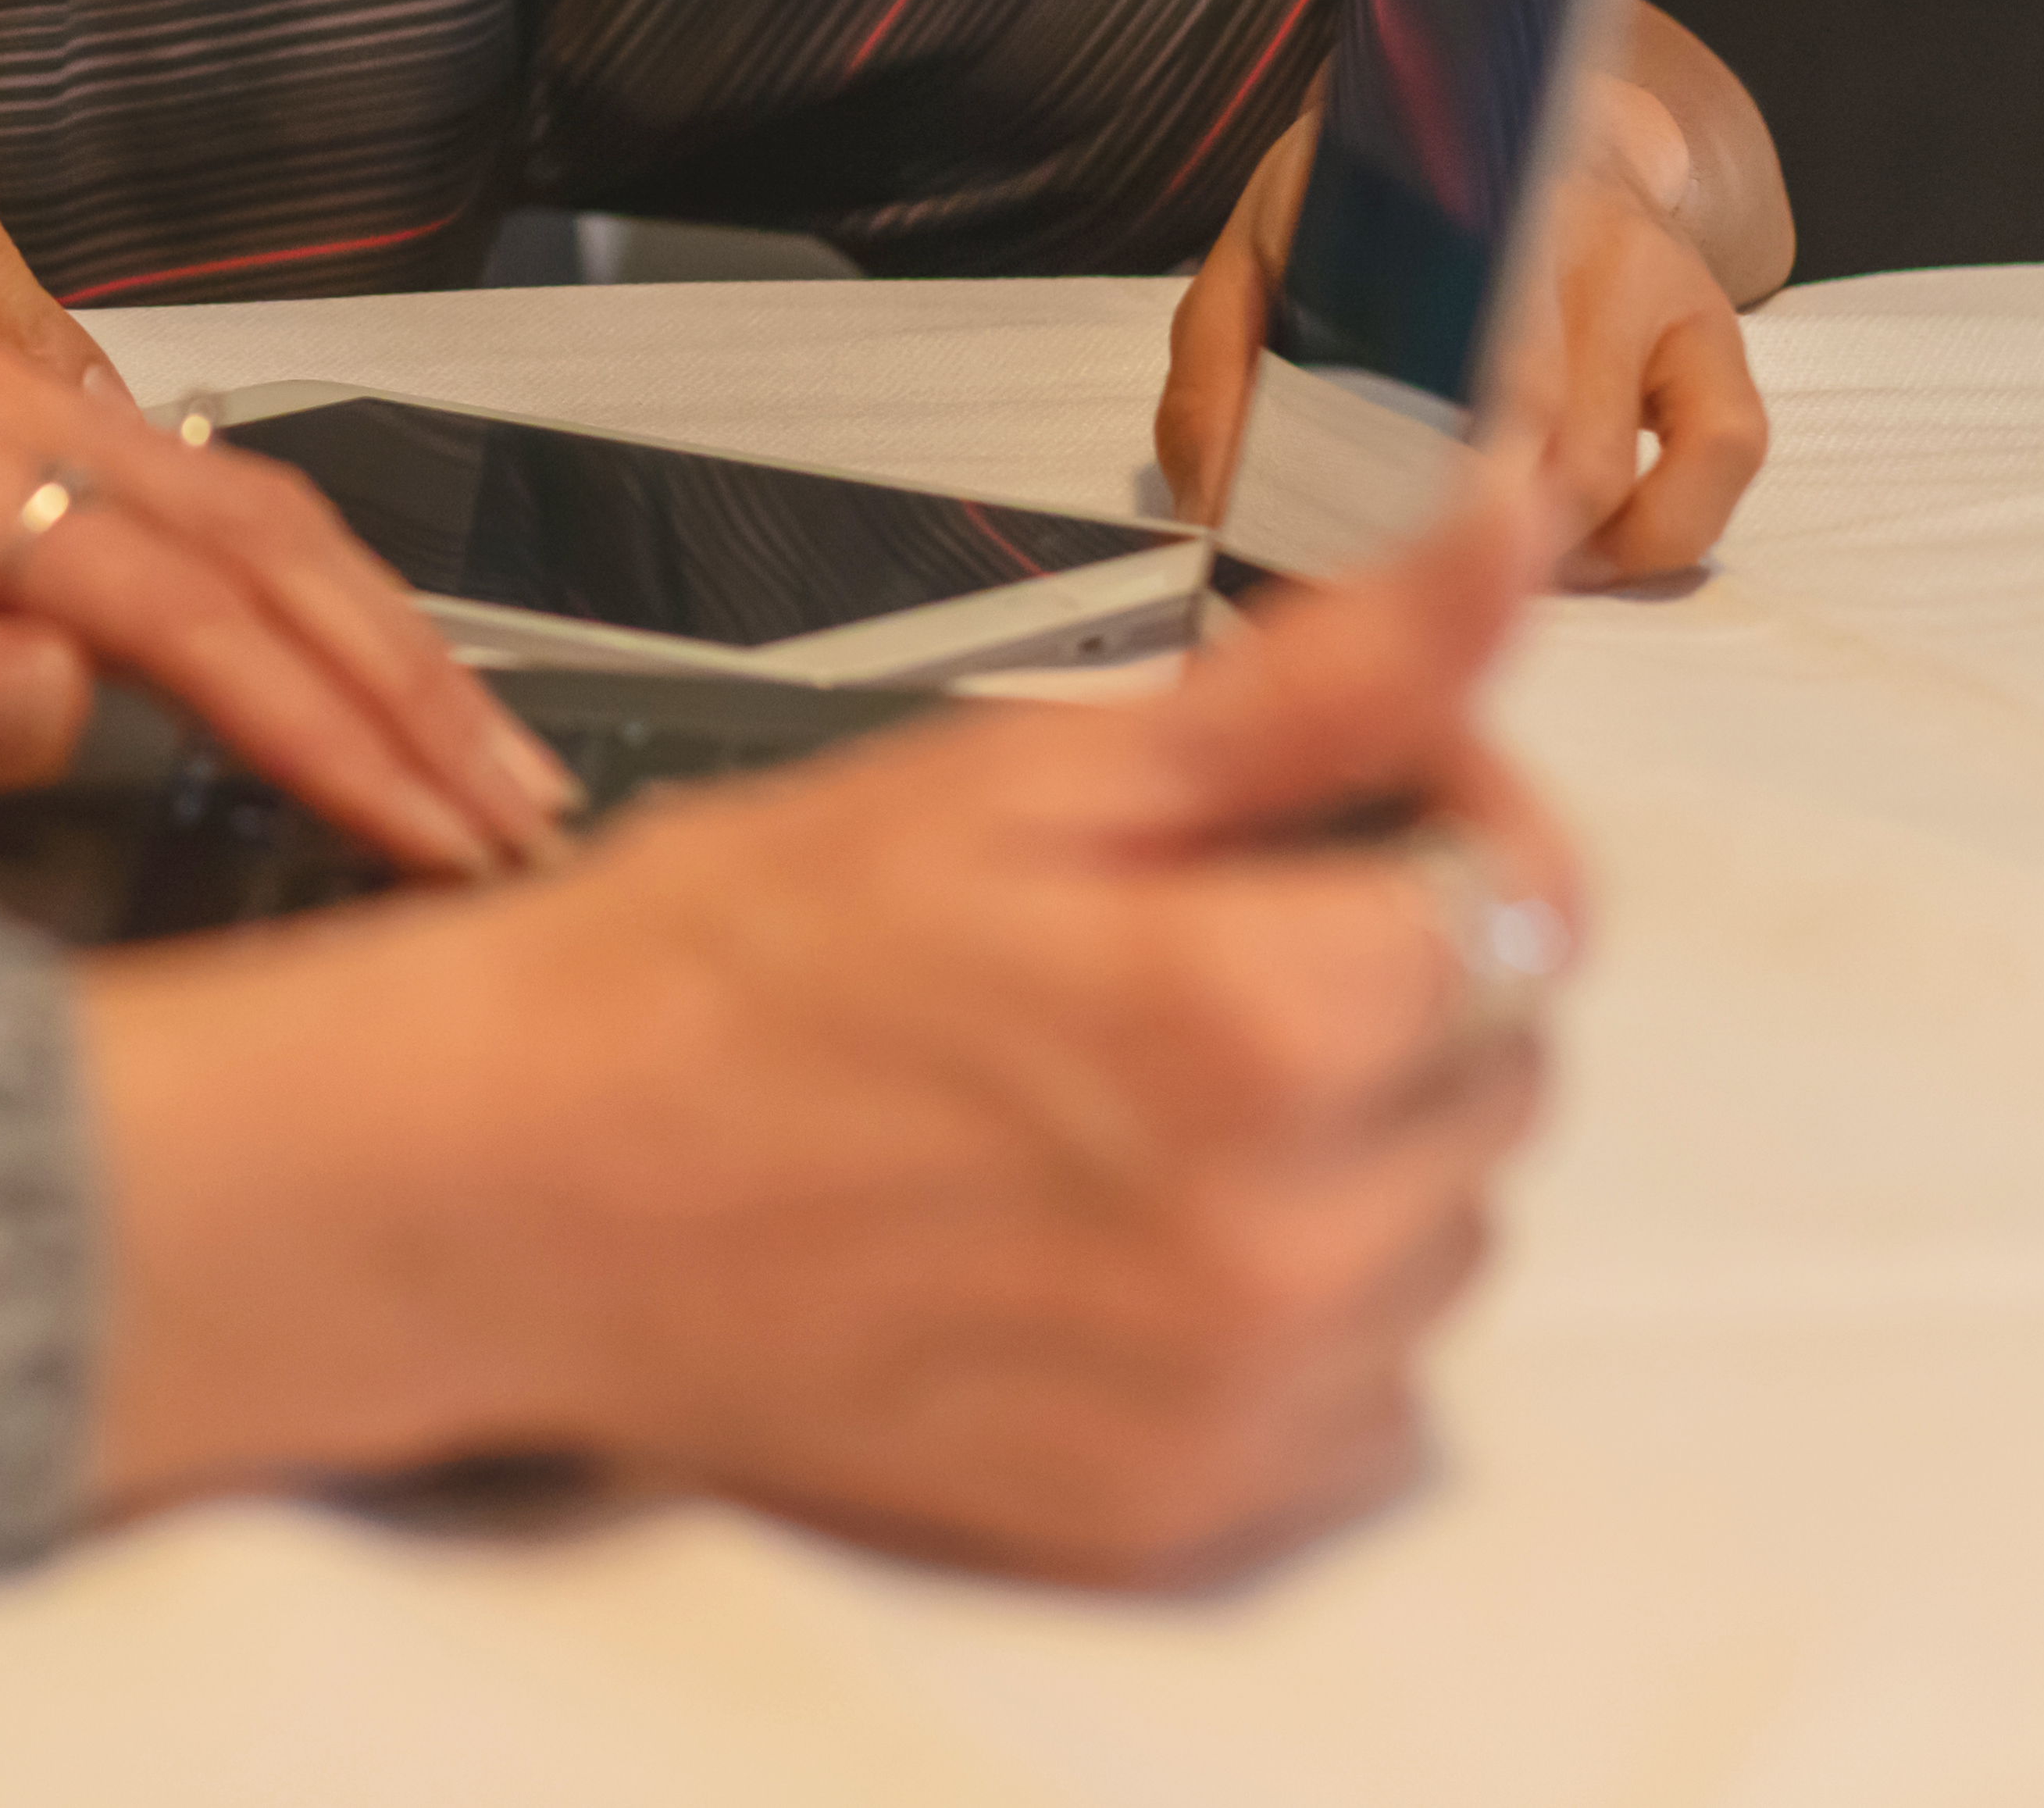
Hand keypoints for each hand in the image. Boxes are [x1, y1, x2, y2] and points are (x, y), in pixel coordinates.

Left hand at [0, 329, 576, 877]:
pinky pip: (192, 499)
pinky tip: (358, 661)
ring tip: (481, 761)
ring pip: (246, 510)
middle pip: (253, 541)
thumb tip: (72, 700)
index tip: (429, 832)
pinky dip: (303, 590)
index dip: (324, 729)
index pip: (178, 610)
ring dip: (378, 637)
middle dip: (404, 686)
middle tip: (519, 817)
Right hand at [83, 474, 1571, 1580]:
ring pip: (1443, 1237)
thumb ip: (1318, 680)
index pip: (1522, 897)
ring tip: (1132, 1091)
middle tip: (1179, 932)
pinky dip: (1291, 1316)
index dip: (1432, 808)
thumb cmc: (722, 967)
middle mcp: (1282, 1241)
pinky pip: (1368, 1401)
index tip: (1329, 795)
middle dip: (1382, 975)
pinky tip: (1125, 1232)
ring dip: (1349, 1150)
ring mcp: (1238, 1401)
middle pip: (1497, 1067)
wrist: (522, 1184)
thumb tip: (1505, 529)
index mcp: (1256, 1022)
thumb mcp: (1023, 771)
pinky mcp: (1183, 1514)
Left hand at [1152, 91, 1772, 585]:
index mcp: (1439, 221)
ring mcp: (1651, 282)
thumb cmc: (1371, 221)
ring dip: (1551, 547)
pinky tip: (1597, 542)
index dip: (1424, 478)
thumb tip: (1215, 507)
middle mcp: (1563, 239)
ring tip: (1488, 548)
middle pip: (1531, 450)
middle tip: (1404, 567)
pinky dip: (1664, 530)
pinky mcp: (1715, 329)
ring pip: (1611, 476)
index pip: (1456, 370)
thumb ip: (1216, 376)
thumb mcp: (1260, 262)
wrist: (1507, 122)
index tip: (1375, 547)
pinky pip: (1727, 454)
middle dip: (1468, 535)